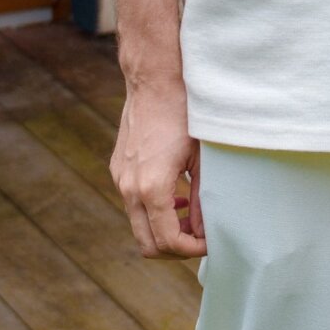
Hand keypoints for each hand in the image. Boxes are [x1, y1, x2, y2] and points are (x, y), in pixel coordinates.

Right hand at [111, 78, 205, 258]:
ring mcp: (120, 179)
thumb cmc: (185, 113)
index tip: (211, 241)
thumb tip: (205, 228)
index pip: (168, 241)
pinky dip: (152, 211)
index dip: (192, 249)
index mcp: (152, 188)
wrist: (155, 80)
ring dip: (163, 230)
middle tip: (200, 237)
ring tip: (190, 217)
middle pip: (147, 244)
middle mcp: (129, 188)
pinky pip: (132, 204)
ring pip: (138, 225)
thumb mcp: (202, 157)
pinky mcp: (118, 169)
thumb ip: (203, 197)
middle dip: (175, 249)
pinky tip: (175, 196)